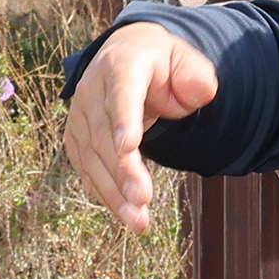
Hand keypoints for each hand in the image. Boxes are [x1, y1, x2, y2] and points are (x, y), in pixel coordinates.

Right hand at [66, 22, 217, 230]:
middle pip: (104, 133)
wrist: (126, 57)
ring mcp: (79, 114)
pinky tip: (124, 214)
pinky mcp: (76, 137)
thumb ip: (196, 76)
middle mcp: (92, 88)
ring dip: (113, 192)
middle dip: (122, 170)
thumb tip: (202, 92)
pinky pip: (86, 169)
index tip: (129, 147)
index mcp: (121, 64)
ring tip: (137, 221)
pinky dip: (104, 193)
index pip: (122, 92)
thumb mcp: (185, 60)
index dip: (124, 119)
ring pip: (92, 156)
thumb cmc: (162, 63)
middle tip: (142, 200)